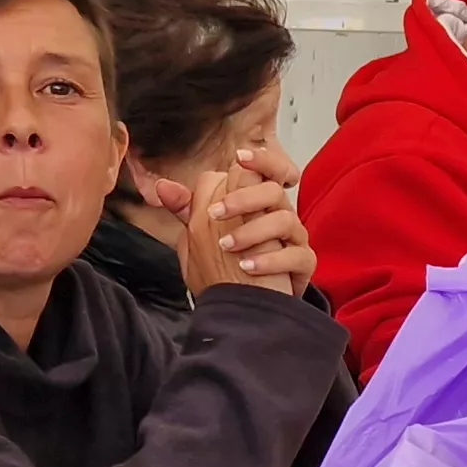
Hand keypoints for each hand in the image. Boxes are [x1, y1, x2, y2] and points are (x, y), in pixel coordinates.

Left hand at [143, 163, 308, 298]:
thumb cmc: (227, 267)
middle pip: (273, 190)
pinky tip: (247, 267)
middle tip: (214, 214)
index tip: (240, 158)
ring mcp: (294, 239)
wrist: (244, 308)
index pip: (266, 170)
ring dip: (251, 232)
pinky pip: (296, 255)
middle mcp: (278, 216)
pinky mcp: (303, 264)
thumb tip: (162, 186)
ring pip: (284, 219)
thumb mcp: (201, 236)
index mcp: (257, 203)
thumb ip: (187, 209)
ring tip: (226, 247)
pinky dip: (270, 260)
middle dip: (243, 198)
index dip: (258, 159)